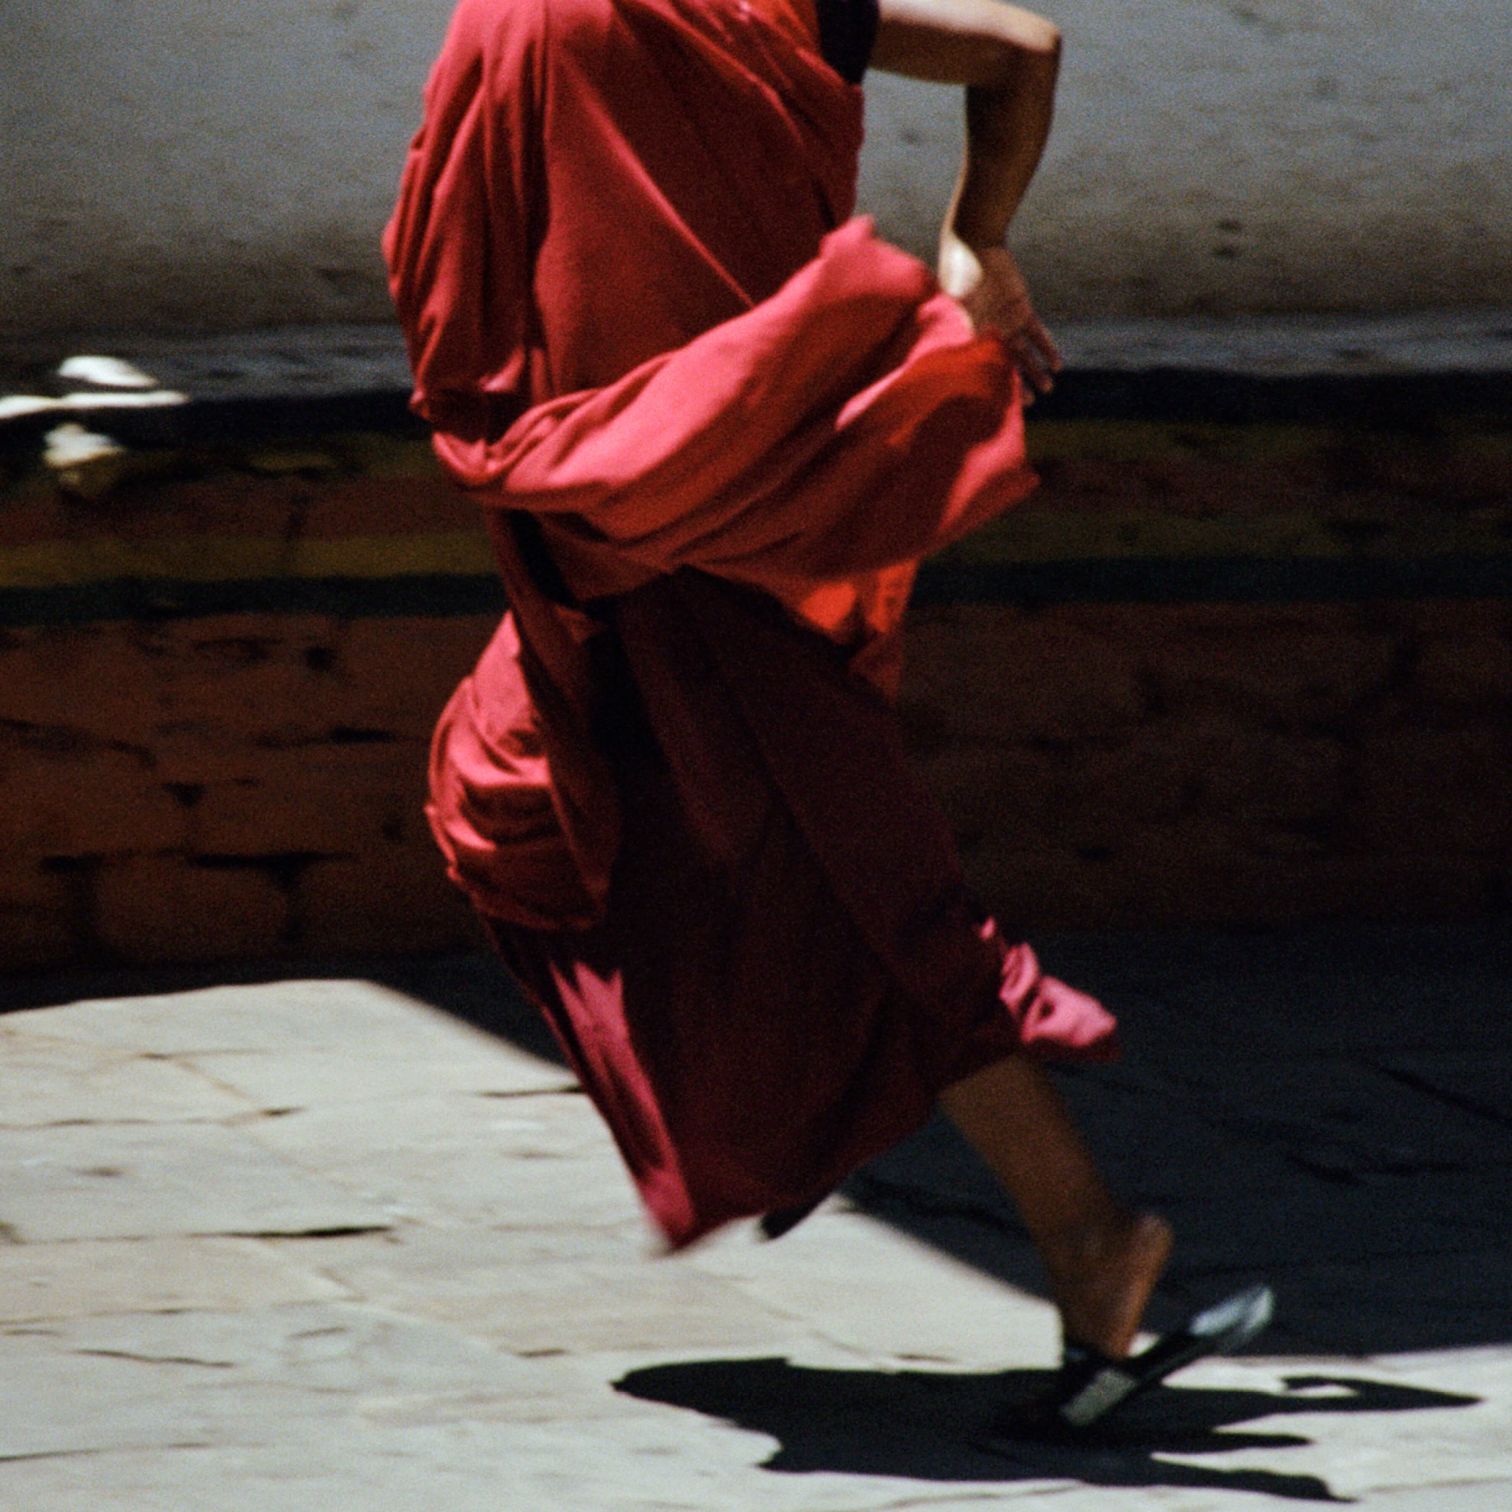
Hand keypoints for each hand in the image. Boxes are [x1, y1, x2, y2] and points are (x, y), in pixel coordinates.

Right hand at [937, 232, 1061, 402]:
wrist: (975, 241)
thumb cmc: (960, 267)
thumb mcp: (962, 297)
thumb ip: (970, 320)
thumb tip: (976, 345)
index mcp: (972, 333)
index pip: (985, 363)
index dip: (994, 381)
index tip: (1002, 400)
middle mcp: (990, 331)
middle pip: (1007, 364)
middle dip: (1018, 383)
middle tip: (1029, 403)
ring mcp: (1007, 321)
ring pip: (1025, 352)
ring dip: (1036, 370)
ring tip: (1048, 388)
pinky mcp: (1022, 309)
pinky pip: (1037, 333)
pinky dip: (1047, 347)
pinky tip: (1057, 363)